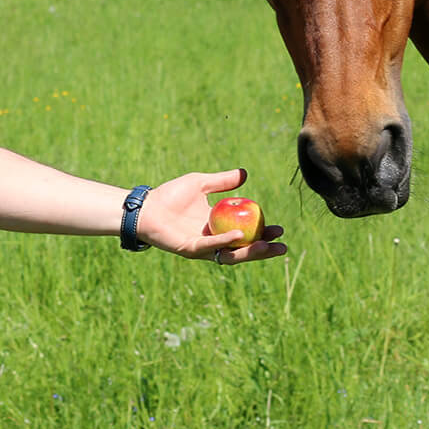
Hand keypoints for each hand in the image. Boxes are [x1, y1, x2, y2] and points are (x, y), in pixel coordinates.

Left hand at [137, 168, 287, 263]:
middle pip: (243, 249)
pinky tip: (239, 236)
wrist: (146, 206)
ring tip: (268, 246)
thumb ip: (222, 181)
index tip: (279, 228)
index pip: (245, 234)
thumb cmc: (170, 195)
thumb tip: (245, 174)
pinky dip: (225, 241)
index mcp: (217, 227)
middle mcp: (212, 241)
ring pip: (230, 254)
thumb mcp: (201, 182)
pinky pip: (211, 246)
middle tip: (281, 245)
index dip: (263, 233)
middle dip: (263, 249)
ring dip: (250, 252)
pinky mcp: (190, 249)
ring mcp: (202, 247)